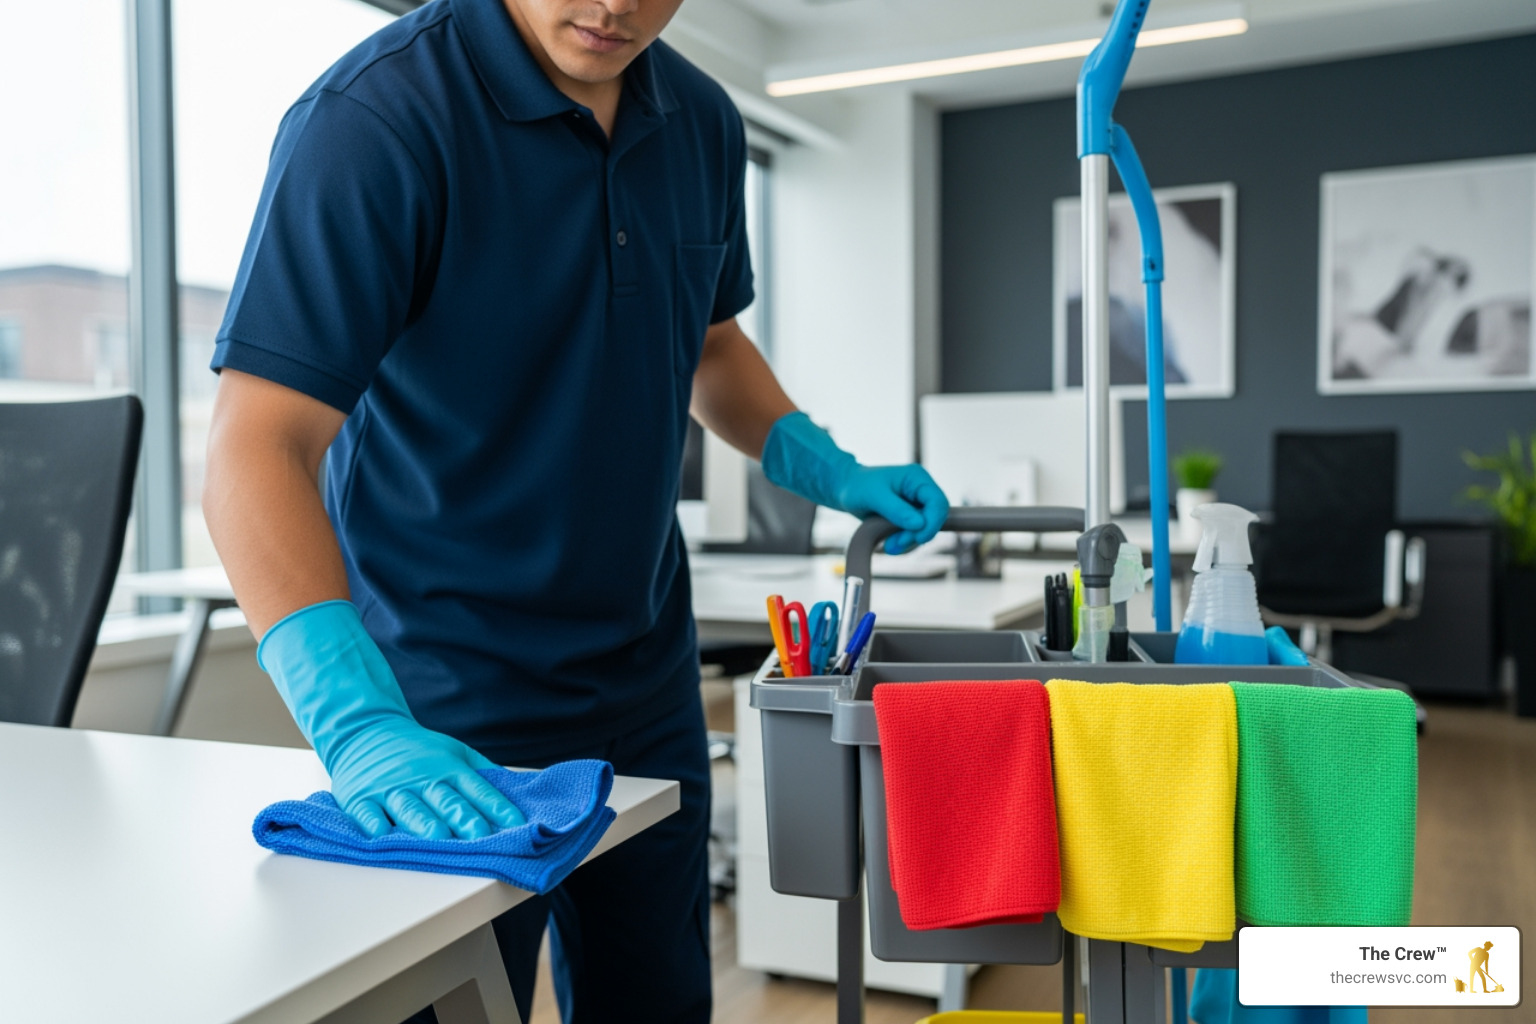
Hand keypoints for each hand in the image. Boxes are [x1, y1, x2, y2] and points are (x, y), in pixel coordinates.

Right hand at [326, 718, 525, 839]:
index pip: (477, 789)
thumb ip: (482, 773)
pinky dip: (373, 823)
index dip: (497, 806)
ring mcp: (390, 788)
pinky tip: (382, 834)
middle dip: (464, 818)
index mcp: (448, 768)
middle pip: (446, 800)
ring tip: (438, 838)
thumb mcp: (454, 752)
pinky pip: (367, 812)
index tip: (516, 824)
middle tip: (480, 835)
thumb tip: (517, 792)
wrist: (365, 730)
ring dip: (424, 823)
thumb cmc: (417, 750)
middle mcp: (421, 778)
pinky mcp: (360, 797)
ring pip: (410, 808)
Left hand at [833, 464, 948, 554]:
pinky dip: (904, 543)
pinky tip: (889, 544)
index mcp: (917, 478)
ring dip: (909, 542)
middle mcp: (920, 491)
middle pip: (934, 519)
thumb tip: (920, 524)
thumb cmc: (857, 486)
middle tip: (894, 544)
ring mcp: (916, 505)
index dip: (932, 522)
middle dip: (917, 535)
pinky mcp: (910, 517)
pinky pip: (915, 534)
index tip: (918, 537)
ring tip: (888, 546)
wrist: (845, 489)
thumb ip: (897, 510)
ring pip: (925, 530)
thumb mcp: (874, 496)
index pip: (938, 502)